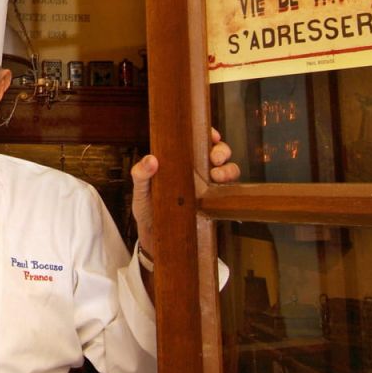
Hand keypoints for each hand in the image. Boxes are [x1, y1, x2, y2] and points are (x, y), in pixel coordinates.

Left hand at [129, 128, 242, 260]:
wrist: (155, 238)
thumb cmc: (148, 208)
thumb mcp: (140, 192)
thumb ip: (141, 176)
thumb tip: (151, 159)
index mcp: (181, 161)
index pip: (199, 141)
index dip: (209, 134)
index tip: (212, 136)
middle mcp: (198, 171)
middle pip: (220, 152)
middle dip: (222, 150)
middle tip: (215, 159)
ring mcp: (209, 187)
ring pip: (229, 170)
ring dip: (229, 169)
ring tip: (218, 176)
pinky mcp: (214, 203)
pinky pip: (229, 192)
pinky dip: (230, 188)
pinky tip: (221, 191)